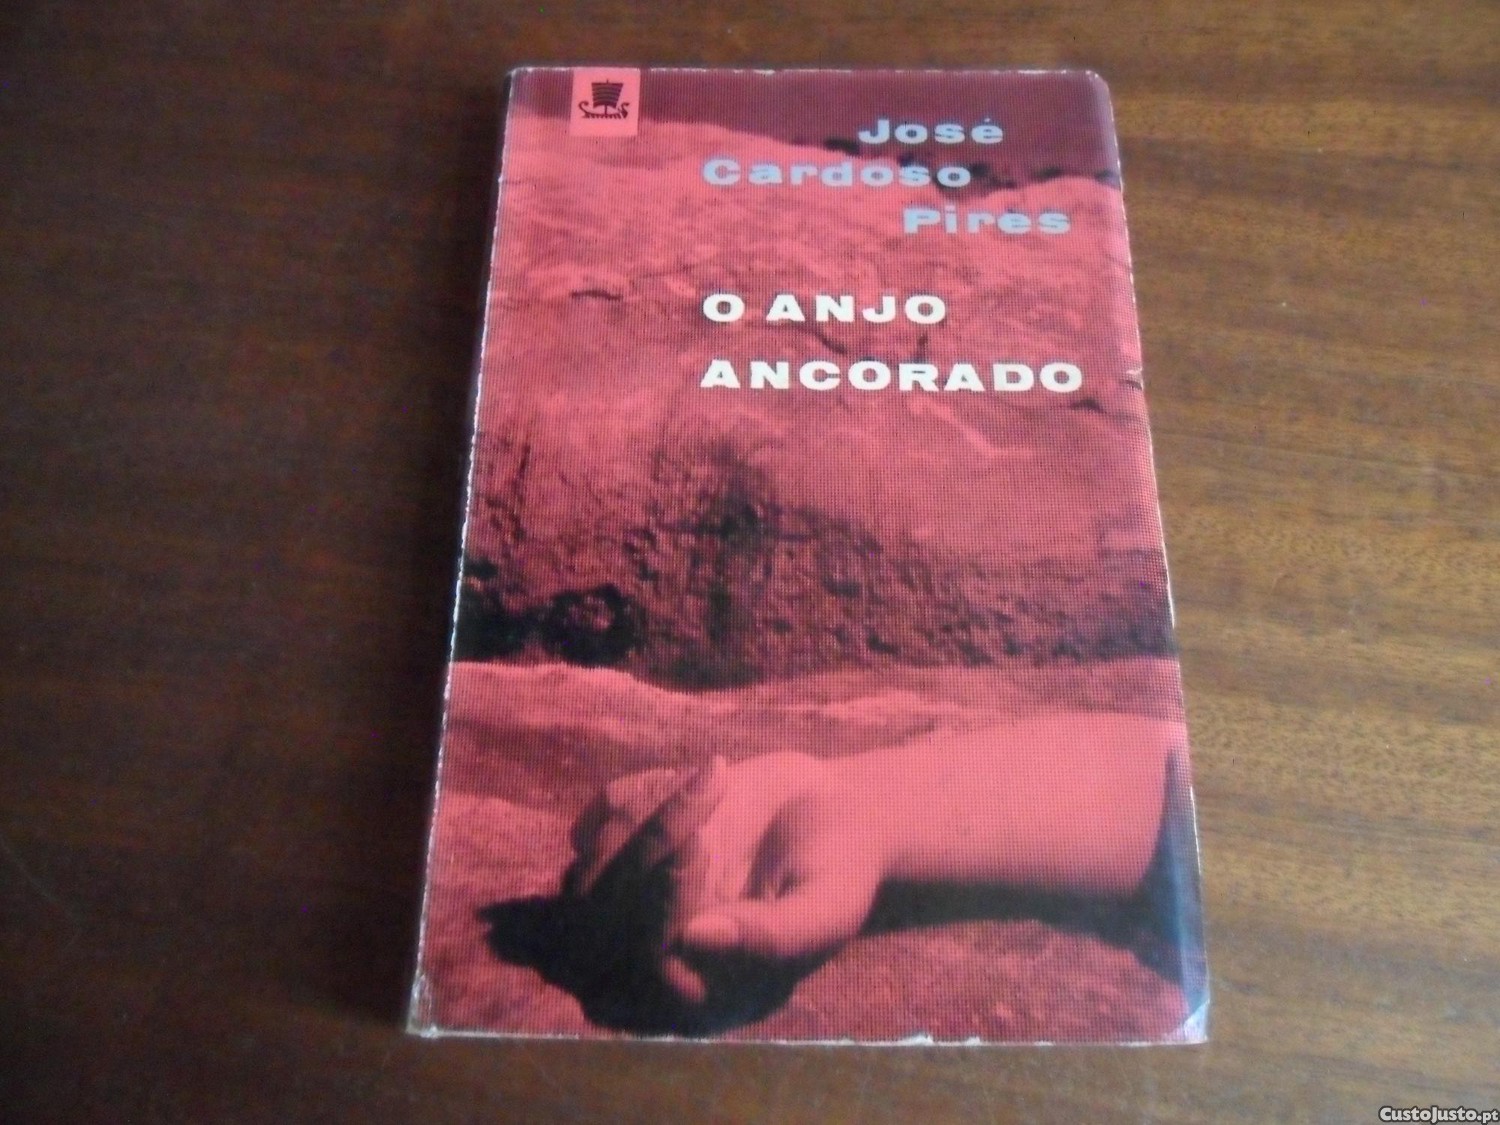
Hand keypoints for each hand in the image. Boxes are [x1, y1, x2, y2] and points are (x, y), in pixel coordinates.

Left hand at [566, 752, 890, 1018]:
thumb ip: (770, 937)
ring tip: (719, 779)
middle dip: (648, 848)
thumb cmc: (837, 875)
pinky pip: (592, 823)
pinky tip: (705, 780)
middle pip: (597, 924)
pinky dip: (640, 792)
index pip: (642, 967)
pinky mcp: (618, 854)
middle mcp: (650, 961)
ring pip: (585, 874)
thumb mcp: (824, 911)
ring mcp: (628, 908)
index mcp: (700, 993)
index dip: (659, 908)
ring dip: (649, 814)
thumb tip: (693, 940)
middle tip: (711, 793)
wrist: (831, 818)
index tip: (703, 842)